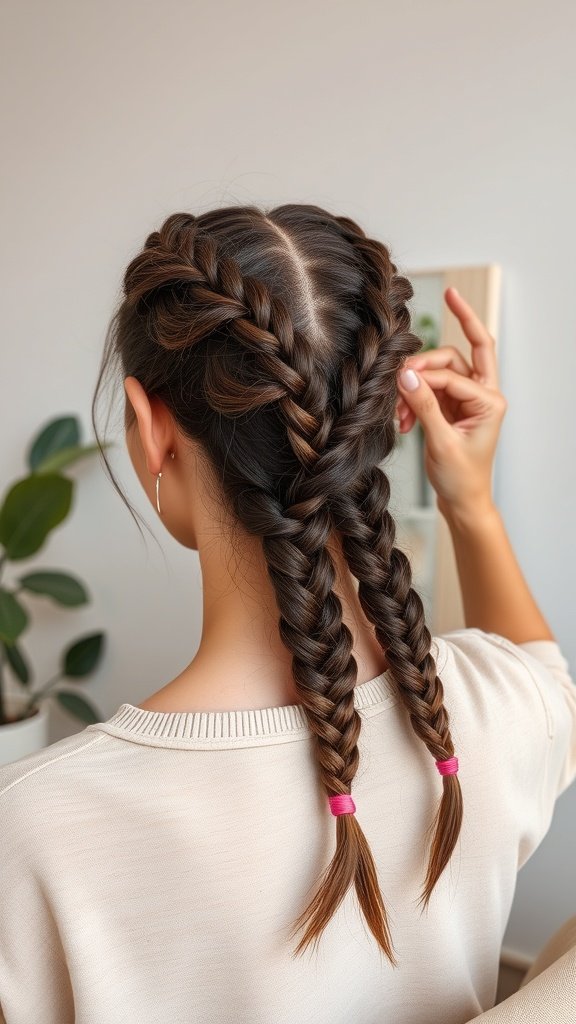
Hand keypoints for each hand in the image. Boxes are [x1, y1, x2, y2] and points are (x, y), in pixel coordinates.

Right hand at [395, 286, 506, 513]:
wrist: (462, 502)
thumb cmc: (462, 478)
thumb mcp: (442, 442)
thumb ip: (425, 405)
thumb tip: (406, 375)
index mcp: (490, 402)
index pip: (452, 375)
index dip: (424, 378)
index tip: (398, 382)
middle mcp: (482, 396)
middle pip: (454, 358)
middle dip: (427, 362)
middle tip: (399, 373)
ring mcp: (465, 401)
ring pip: (439, 372)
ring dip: (416, 386)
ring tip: (399, 413)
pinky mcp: (450, 408)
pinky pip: (429, 390)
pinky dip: (413, 400)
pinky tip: (404, 420)